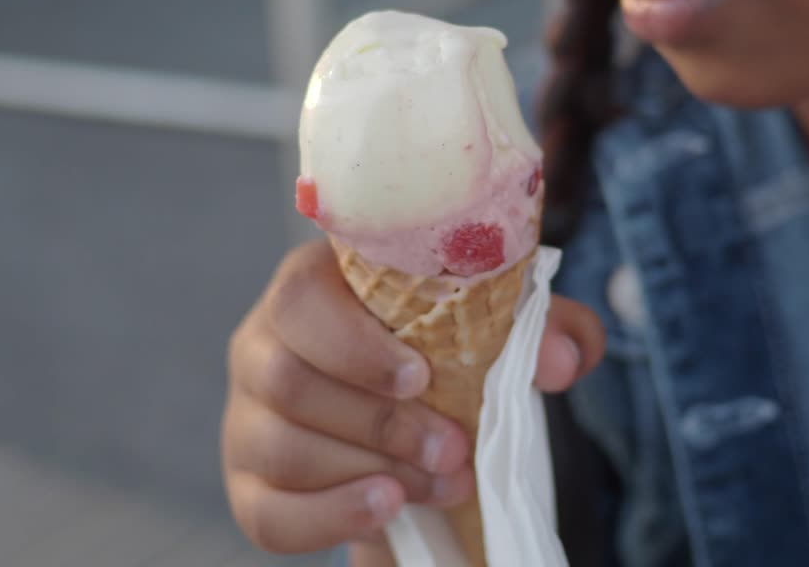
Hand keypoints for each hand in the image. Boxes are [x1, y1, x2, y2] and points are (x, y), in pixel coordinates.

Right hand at [222, 240, 604, 554]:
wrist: (416, 417)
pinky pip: (264, 514)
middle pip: (288, 380)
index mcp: (309, 289)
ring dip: (369, 471)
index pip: (299, 300)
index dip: (355, 343)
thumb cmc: (443, 353)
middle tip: (455, 446)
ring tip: (444, 483)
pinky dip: (328, 519)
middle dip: (380, 421)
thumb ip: (540, 327)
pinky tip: (387, 513)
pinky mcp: (249, 487)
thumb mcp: (494, 327)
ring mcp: (246, 420)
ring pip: (279, 447)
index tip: (423, 375)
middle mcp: (261, 346)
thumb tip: (562, 359)